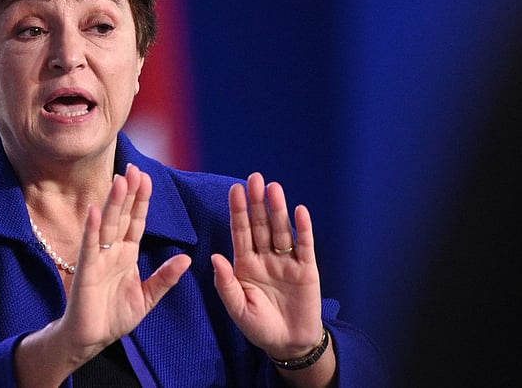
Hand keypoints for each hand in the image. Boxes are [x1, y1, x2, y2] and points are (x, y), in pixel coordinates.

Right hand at [18, 164, 190, 384]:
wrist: (91, 339)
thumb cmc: (115, 317)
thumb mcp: (147, 297)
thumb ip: (165, 278)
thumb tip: (186, 259)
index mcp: (127, 254)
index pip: (136, 221)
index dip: (141, 200)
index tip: (146, 177)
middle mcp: (112, 251)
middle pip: (122, 216)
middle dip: (128, 192)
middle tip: (134, 168)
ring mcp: (98, 258)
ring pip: (107, 225)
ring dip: (113, 203)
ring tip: (119, 180)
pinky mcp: (85, 272)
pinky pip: (89, 247)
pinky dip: (91, 229)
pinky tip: (95, 211)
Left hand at [211, 172, 323, 360]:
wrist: (288, 343)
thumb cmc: (259, 327)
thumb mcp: (238, 309)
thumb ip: (226, 284)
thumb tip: (215, 257)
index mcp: (245, 264)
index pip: (240, 232)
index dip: (237, 211)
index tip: (235, 190)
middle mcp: (265, 257)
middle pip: (260, 225)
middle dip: (257, 202)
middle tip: (255, 178)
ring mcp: (286, 261)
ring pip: (281, 230)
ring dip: (278, 209)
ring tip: (274, 188)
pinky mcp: (306, 269)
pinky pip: (305, 245)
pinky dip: (303, 229)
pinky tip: (300, 211)